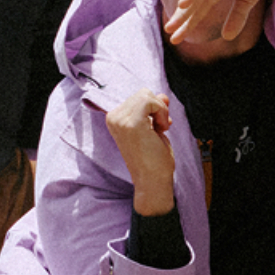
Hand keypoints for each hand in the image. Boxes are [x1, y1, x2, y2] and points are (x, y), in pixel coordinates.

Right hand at [105, 89, 176, 215]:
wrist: (152, 180)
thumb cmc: (153, 159)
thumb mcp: (152, 127)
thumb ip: (153, 109)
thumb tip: (162, 95)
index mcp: (114, 119)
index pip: (137, 97)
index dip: (153, 107)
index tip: (158, 124)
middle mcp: (113, 118)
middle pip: (143, 93)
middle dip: (158, 108)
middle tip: (159, 128)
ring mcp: (120, 120)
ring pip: (147, 95)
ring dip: (160, 111)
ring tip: (159, 130)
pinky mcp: (130, 123)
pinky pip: (151, 102)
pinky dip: (162, 113)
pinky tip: (160, 129)